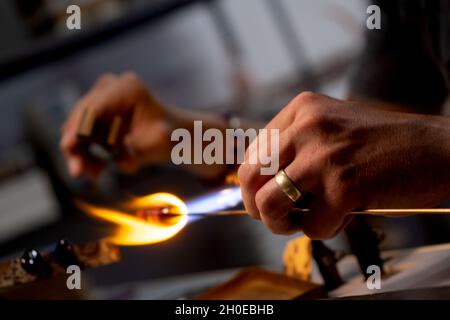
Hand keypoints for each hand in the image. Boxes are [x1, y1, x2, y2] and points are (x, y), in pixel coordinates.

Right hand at [60, 72, 173, 178]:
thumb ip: (138, 152)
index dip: (78, 128)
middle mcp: (110, 87)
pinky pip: (81, 134)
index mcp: (127, 88)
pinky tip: (98, 169)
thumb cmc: (170, 137)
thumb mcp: (158, 145)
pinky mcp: (96, 112)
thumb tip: (118, 161)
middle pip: (80, 117)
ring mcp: (101, 98)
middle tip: (79, 173)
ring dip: (81, 153)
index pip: (94, 108)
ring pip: (77, 128)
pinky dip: (86, 152)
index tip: (67, 147)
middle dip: (76, 147)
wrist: (174, 134)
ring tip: (96, 174)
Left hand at [238, 92, 449, 238]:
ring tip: (301, 222)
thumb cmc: (379, 144)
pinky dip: (323, 230)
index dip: (252, 183)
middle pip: (249, 176)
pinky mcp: (344, 185)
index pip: (252, 152)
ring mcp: (324, 155)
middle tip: (274, 216)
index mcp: (301, 109)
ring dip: (279, 223)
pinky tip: (342, 217)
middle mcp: (307, 126)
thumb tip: (256, 185)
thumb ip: (294, 147)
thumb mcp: (330, 128)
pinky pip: (310, 226)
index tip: (264, 197)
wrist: (434, 148)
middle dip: (256, 205)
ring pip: (268, 203)